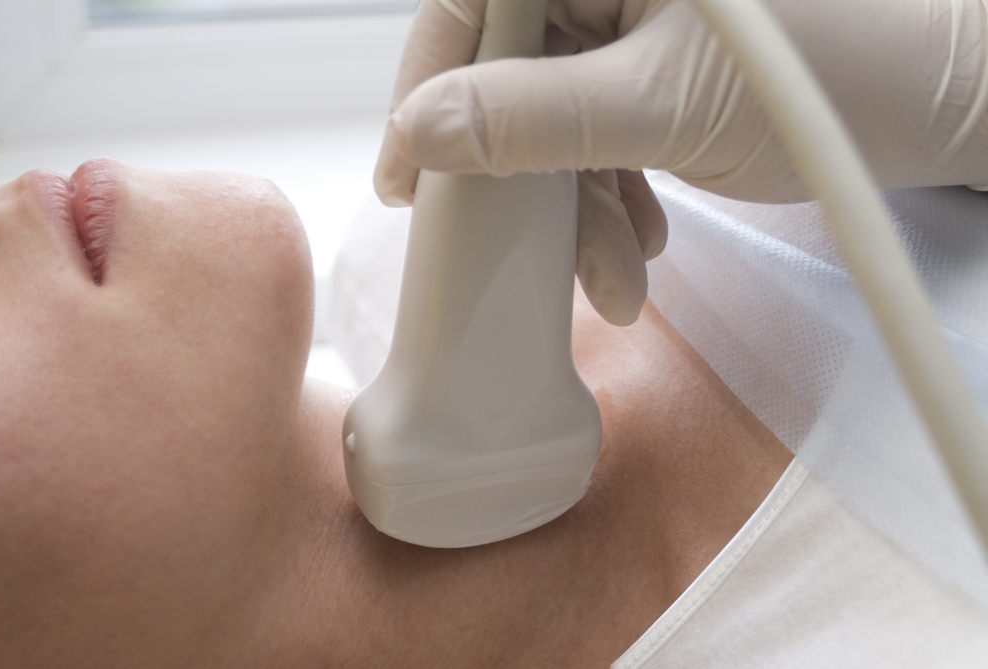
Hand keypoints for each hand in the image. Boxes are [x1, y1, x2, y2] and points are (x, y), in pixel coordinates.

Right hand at [374, 0, 987, 324]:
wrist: (933, 109)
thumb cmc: (834, 78)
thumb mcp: (667, 104)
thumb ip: (538, 117)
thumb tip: (424, 130)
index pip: (473, 6)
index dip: (426, 86)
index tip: (409, 173)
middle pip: (507, 79)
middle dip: (523, 181)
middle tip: (526, 251)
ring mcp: (626, 35)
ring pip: (549, 126)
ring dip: (574, 211)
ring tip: (617, 270)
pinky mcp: (646, 84)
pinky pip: (592, 145)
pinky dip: (607, 203)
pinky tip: (640, 241)